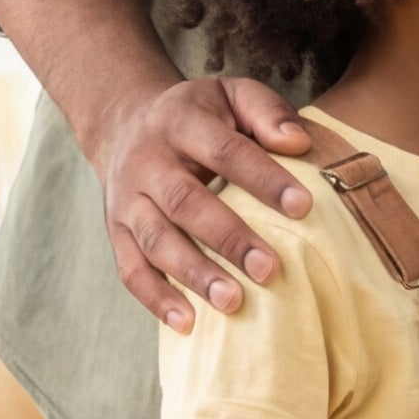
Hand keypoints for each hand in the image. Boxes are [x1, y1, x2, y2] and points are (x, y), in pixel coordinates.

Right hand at [89, 67, 315, 333]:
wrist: (125, 122)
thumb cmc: (200, 115)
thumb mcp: (232, 95)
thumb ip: (268, 112)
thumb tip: (298, 143)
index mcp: (180, 122)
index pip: (224, 150)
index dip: (262, 178)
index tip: (303, 207)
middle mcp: (147, 161)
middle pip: (185, 202)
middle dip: (228, 238)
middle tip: (270, 270)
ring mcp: (126, 199)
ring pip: (155, 240)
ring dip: (193, 274)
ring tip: (233, 303)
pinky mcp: (115, 231)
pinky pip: (130, 269)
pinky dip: (156, 298)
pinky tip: (188, 324)